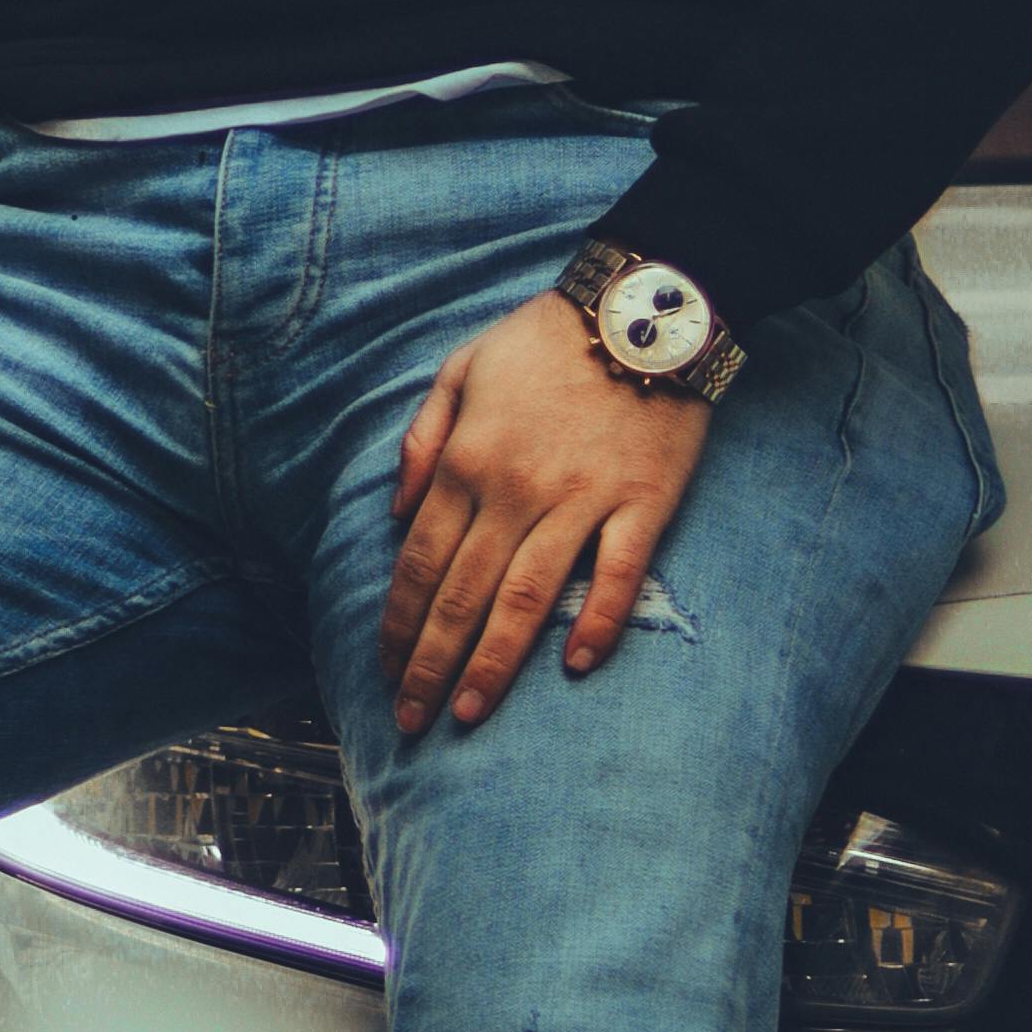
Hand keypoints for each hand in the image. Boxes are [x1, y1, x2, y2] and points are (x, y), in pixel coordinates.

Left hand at [381, 290, 709, 737]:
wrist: (642, 308)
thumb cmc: (545, 339)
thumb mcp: (461, 369)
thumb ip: (422, 439)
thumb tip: (393, 511)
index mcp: (467, 460)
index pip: (418, 563)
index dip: (400, 627)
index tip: (388, 673)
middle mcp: (515, 490)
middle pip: (462, 595)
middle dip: (431, 666)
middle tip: (414, 723)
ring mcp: (581, 500)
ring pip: (526, 599)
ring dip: (493, 664)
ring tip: (469, 714)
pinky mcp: (643, 504)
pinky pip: (616, 575)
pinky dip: (596, 622)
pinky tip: (574, 667)